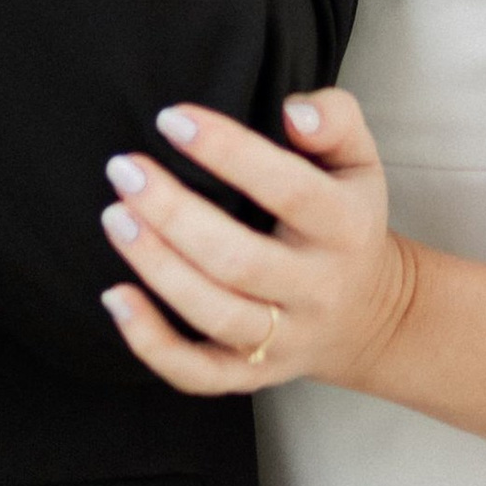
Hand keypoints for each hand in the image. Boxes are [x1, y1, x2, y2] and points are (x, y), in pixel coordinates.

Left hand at [97, 89, 414, 398]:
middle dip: (173, 214)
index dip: (228, 152)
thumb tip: (294, 111)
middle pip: (240, 261)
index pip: (289, 189)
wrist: (370, 314)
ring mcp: (285, 339)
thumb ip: (335, 119)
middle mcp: (317, 289)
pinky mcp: (254, 374)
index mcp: (345, 228)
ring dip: (157, 267)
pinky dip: (152, 344)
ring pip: (215, 315)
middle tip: (125, 170)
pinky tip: (114, 298)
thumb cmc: (347, 218)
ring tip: (115, 217)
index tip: (171, 119)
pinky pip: (199, 374)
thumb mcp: (358, 160)